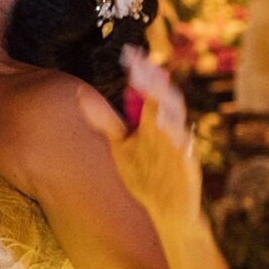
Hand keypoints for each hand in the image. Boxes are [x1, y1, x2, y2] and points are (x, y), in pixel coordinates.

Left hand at [79, 47, 199, 226]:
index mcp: (153, 122)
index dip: (141, 72)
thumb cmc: (144, 176)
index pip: (148, 91)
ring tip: (155, 95)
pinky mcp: (187, 172)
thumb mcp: (121, 146)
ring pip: (177, 124)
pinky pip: (186, 155)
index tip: (129, 54)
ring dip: (168, 109)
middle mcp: (168, 132)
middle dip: (155, 84)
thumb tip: (80, 94)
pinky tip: (171, 132)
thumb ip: (106, 121)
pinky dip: (180, 143)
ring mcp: (179, 151)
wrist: (167, 215)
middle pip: (165, 101)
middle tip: (141, 67)